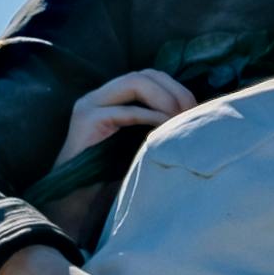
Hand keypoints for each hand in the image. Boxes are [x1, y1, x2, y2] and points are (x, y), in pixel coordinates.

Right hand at [52, 66, 192, 173]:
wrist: (79, 200)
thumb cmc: (112, 178)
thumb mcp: (140, 144)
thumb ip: (156, 123)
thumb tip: (194, 113)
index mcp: (111, 98)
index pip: (148, 76)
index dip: (175, 87)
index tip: (193, 109)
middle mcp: (99, 96)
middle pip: (144, 74)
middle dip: (174, 91)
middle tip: (190, 113)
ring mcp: (90, 105)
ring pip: (134, 82)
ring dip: (164, 99)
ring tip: (178, 120)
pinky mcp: (87, 120)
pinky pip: (126, 111)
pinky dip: (150, 116)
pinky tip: (165, 130)